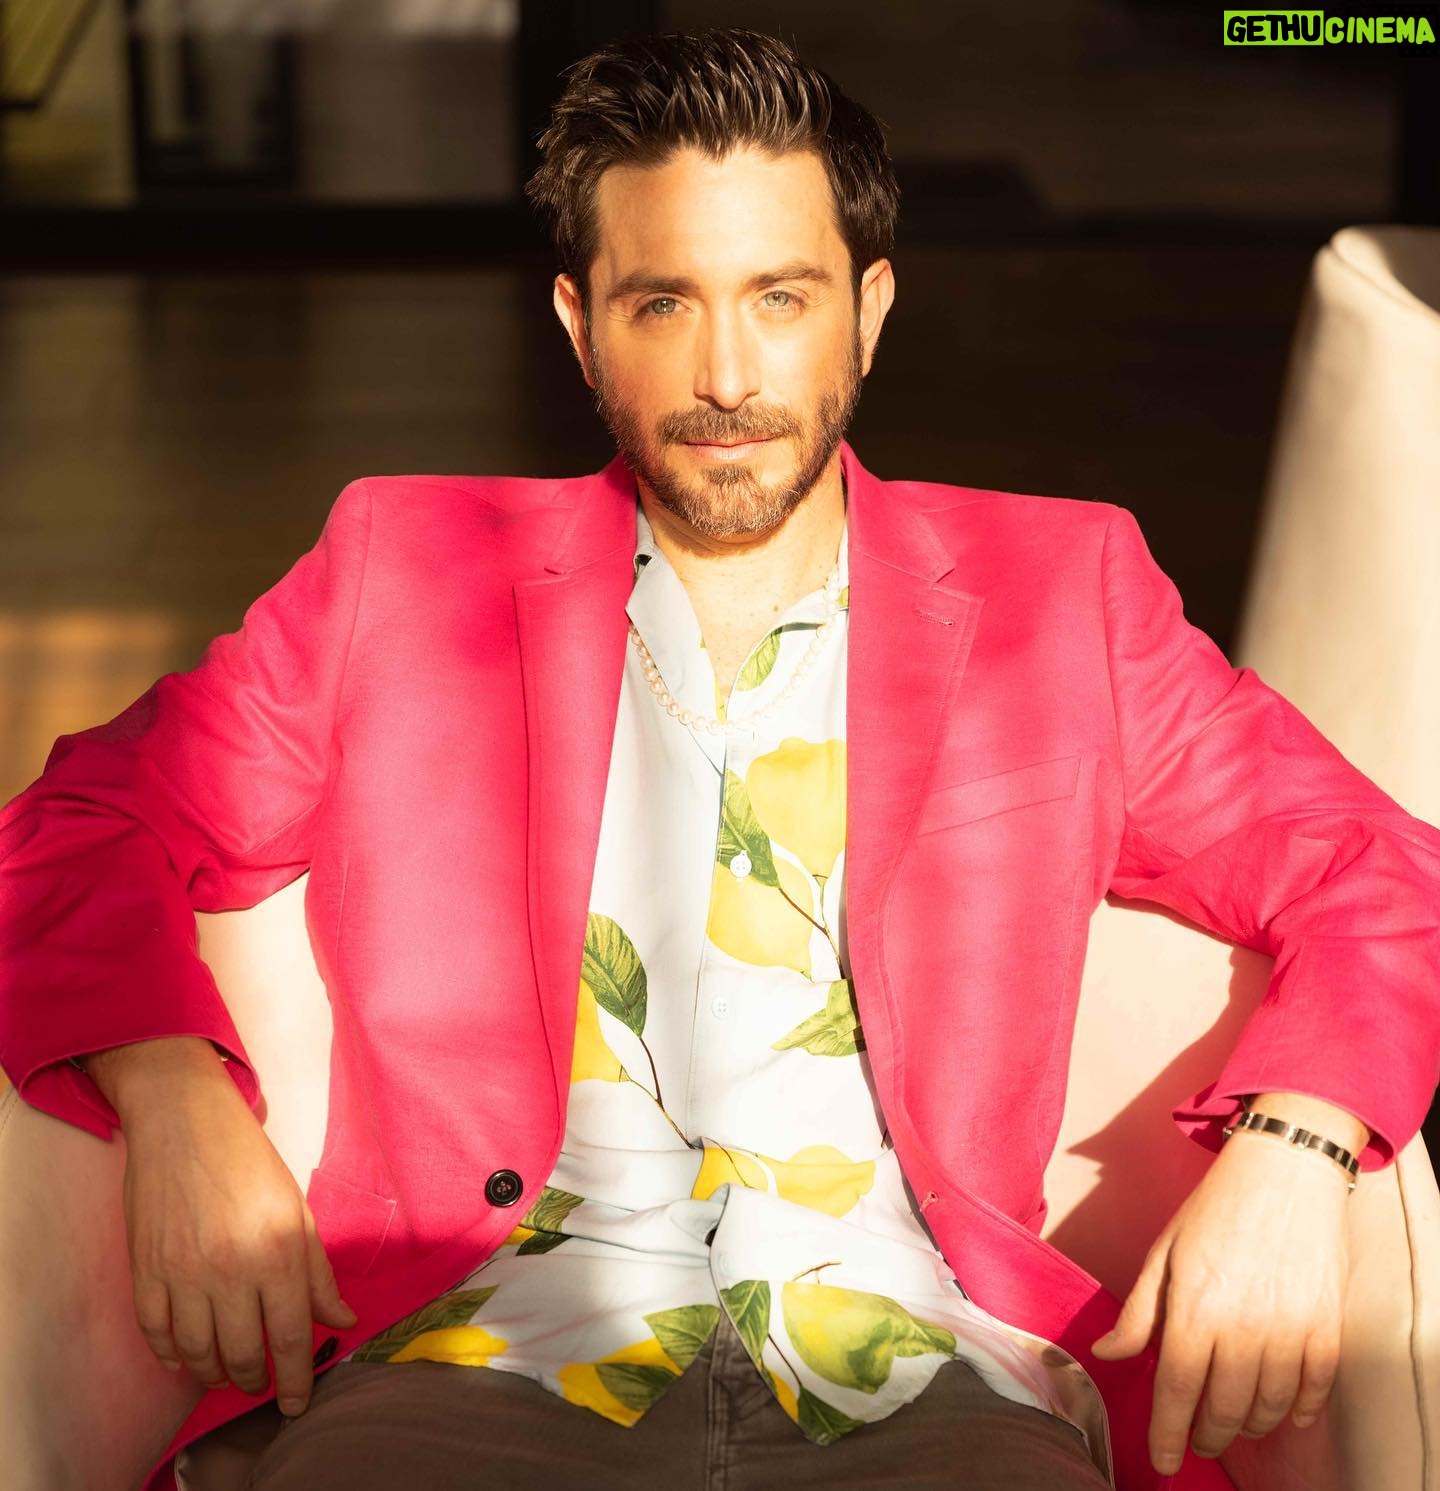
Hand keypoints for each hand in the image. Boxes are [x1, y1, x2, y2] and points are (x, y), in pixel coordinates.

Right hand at [114, 1052, 356, 1415]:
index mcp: (279, 1253)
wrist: (185, 1124)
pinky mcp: (146, 1272)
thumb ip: (317, 1273)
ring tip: (229, 1373)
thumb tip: (342, 1319)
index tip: (297, 1403)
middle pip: (242, 1354)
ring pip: (197, 1354)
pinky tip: (186, 1358)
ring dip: (215, 1374)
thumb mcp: (298, 1211)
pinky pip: (156, 1335)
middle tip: (262, 1384)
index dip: (296, 1380)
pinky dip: (172, 1356)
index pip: (292, 1337)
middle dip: (255, 1381)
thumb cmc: (250, 1163)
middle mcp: (232, 1270)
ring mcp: (183, 1274)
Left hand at [1090, 1100, 1356, 1475]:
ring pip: (1268, 1409)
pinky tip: (1280, 1409)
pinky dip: (1295, 1410)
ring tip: (1234, 1421)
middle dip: (1207, 1435)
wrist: (1285, 1172)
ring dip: (1248, 1425)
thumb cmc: (1215, 1209)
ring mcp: (1289, 1331)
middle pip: (1223, 1410)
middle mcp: (1242, 1327)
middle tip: (1198, 1440)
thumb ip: (1140, 1311)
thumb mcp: (1164, 1251)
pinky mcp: (1326, 1329)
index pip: (1175, 1390)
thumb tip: (1109, 1353)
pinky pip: (1312, 1392)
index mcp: (1194, 1307)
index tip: (1162, 1461)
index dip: (1166, 1433)